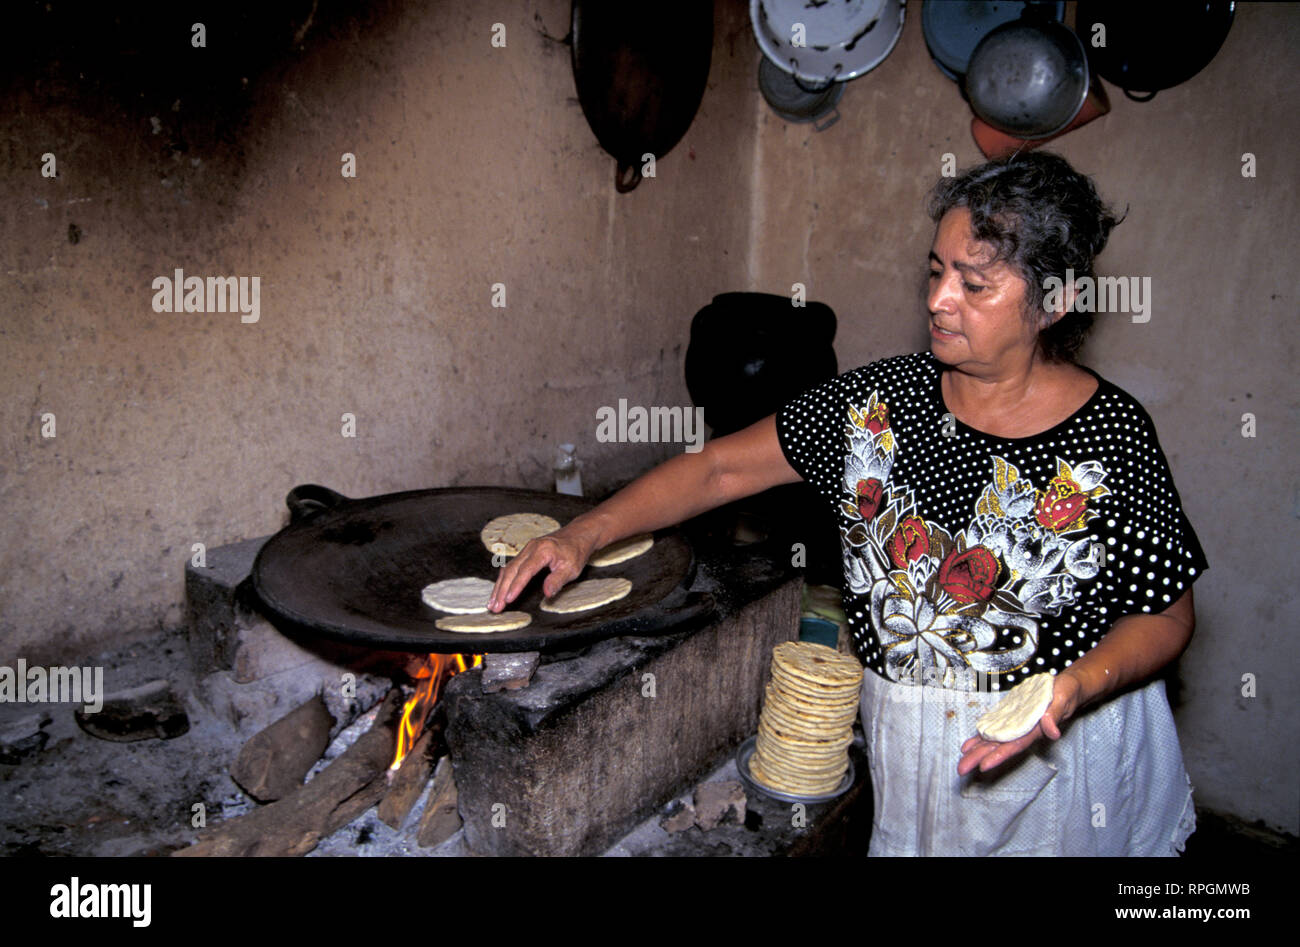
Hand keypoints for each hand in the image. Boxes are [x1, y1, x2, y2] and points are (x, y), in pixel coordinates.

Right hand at [487, 525, 599, 611]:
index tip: (508, 600)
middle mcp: (531, 548)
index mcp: (543, 550)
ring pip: (508, 569)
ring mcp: (527, 549)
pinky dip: (504, 580)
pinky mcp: (526, 553)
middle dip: (502, 590)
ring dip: (499, 586)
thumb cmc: (576, 551)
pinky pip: (511, 567)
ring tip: (492, 603)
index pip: (525, 571)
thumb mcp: (571, 568)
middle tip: (495, 607)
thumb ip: (557, 580)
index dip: (516, 586)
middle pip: (511, 570)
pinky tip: (498, 590)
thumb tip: (546, 594)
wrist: (577, 535)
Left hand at [956, 671, 1082, 775]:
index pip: (1015, 745)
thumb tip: (1052, 732)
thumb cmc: (1066, 693)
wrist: (1067, 687)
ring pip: (994, 740)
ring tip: (962, 759)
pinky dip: (982, 737)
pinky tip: (971, 744)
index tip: (983, 766)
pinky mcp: (1013, 719)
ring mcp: (1017, 726)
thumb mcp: (1063, 700)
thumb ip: (1055, 715)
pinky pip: (995, 730)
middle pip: (999, 747)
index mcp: (1035, 729)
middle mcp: (1024, 731)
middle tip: (961, 769)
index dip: (999, 756)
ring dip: (978, 750)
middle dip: (980, 758)